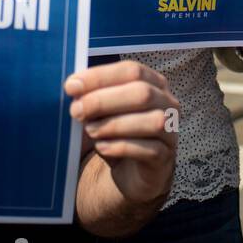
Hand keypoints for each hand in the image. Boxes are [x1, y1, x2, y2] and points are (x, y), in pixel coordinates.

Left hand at [65, 61, 176, 205]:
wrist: (131, 171)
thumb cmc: (116, 133)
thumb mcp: (103, 112)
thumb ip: (92, 97)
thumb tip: (74, 88)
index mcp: (153, 83)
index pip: (131, 71)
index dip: (101, 76)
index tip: (71, 86)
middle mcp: (167, 103)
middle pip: (142, 93)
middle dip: (103, 100)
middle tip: (76, 110)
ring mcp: (171, 131)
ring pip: (152, 121)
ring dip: (114, 124)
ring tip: (90, 130)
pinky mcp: (165, 157)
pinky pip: (149, 150)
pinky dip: (121, 147)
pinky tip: (102, 147)